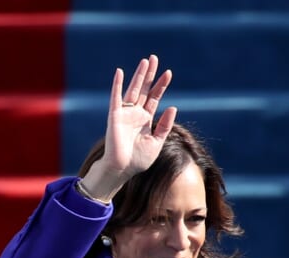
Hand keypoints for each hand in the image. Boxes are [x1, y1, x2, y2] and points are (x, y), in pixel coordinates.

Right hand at [81, 54, 177, 199]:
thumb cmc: (139, 159)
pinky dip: (117, 84)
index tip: (169, 73)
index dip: (162, 85)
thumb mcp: (157, 142)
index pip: (155, 97)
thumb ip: (165, 125)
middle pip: (145, 89)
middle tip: (154, 58)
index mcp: (146, 119)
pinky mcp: (115, 116)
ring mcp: (125, 113)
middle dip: (150, 74)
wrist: (123, 168)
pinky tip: (119, 72)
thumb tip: (173, 106)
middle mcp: (136, 113)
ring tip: (145, 61)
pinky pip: (116, 97)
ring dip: (139, 75)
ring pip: (133, 89)